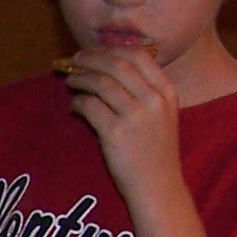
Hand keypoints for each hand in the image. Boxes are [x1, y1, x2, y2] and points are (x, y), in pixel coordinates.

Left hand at [62, 43, 185, 201]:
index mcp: (166, 92)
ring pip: (101, 82)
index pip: (139, 55)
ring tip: (70, 81)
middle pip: (117, 64)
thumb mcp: (162, 115)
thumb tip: (107, 67)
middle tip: (75, 60)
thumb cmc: (155, 152)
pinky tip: (74, 105)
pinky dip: (78, 102)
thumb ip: (143, 91)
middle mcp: (153, 100)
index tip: (95, 51)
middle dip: (91, 58)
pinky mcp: (116, 133)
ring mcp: (136, 116)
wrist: (158, 187)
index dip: (112, 49)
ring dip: (81, 78)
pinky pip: (90, 106)